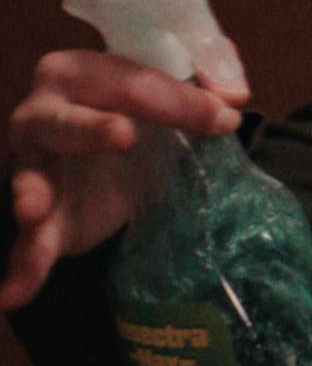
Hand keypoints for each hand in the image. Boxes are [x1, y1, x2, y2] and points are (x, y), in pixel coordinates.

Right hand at [2, 50, 246, 310]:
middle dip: (92, 129)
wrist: (111, 163)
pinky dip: (22, 266)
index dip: (181, 102)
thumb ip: (203, 90)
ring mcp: (32, 166)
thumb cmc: (139, 116)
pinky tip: (14, 293)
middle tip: (123, 136)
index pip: (132, 84)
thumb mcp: (172, 99)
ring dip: (32, 192)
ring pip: (31, 175)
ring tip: (33, 210)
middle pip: (68, 121)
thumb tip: (236, 96)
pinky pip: (27, 241)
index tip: (226, 119)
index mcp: (81, 73)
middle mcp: (44, 113)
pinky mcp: (38, 217)